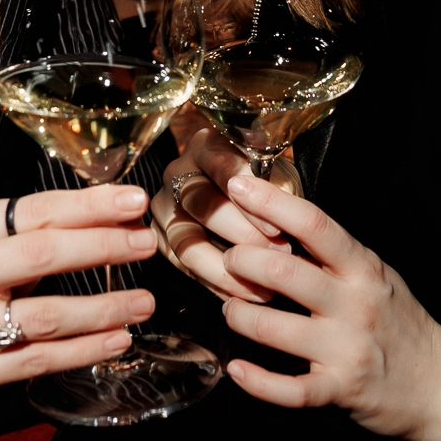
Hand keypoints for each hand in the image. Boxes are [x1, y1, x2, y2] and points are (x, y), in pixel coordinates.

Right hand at [0, 186, 156, 410]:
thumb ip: (37, 230)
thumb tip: (120, 219)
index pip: (31, 212)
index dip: (88, 206)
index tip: (134, 202)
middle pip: (38, 256)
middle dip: (101, 248)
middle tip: (146, 244)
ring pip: (44, 316)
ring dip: (103, 308)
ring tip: (145, 302)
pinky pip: (39, 360)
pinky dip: (85, 350)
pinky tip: (117, 338)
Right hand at [152, 124, 288, 303]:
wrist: (253, 211)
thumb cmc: (268, 188)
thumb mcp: (280, 179)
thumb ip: (278, 190)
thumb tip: (280, 215)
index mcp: (207, 145)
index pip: (222, 167)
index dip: (249, 199)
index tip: (276, 227)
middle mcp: (178, 172)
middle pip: (201, 204)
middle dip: (243, 234)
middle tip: (276, 255)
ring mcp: (165, 207)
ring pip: (187, 242)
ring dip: (228, 268)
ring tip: (263, 286)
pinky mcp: (160, 240)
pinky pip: (183, 268)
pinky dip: (216, 284)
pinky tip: (245, 295)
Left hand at [212, 166, 440, 440]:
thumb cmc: (400, 322)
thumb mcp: (375, 275)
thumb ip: (334, 254)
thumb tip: (279, 218)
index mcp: (362, 268)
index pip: (314, 223)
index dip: (270, 202)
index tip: (237, 186)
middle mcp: (355, 304)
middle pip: (282, 271)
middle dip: (241, 263)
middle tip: (229, 262)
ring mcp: (346, 349)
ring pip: (272, 327)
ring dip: (238, 316)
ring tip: (231, 310)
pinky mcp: (340, 390)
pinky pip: (288, 389)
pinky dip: (256, 380)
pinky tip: (237, 369)